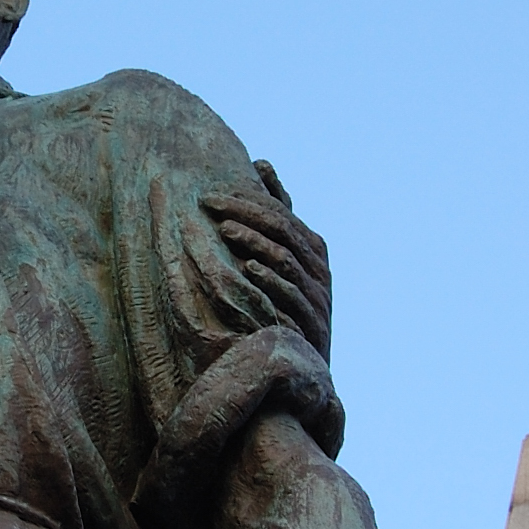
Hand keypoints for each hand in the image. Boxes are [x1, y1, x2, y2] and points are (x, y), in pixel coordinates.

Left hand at [205, 159, 332, 355]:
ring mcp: (318, 297)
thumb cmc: (286, 302)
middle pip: (283, 230)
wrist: (303, 366)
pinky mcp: (312, 325)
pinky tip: (247, 270)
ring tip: (225, 231)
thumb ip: (276, 213)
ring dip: (256, 244)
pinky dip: (271, 282)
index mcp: (313, 248)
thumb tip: (261, 163)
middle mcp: (319, 269)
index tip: (211, 194)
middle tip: (210, 204)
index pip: (280, 212)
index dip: (247, 200)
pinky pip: (293, 297)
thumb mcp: (284, 253)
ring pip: (288, 260)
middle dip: (246, 214)